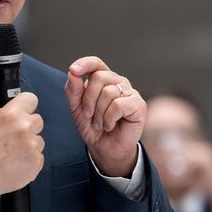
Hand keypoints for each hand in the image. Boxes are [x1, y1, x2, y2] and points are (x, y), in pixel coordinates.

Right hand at [0, 93, 44, 207]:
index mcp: (11, 114)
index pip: (31, 99)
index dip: (25, 105)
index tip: (23, 111)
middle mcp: (24, 128)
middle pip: (37, 120)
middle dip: (27, 126)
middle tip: (13, 136)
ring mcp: (32, 146)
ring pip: (39, 139)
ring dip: (29, 144)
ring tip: (12, 152)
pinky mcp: (36, 162)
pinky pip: (39, 156)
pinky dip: (29, 159)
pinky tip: (15, 161)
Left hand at [64, 57, 145, 176]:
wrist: (104, 148)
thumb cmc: (93, 127)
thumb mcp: (77, 108)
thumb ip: (73, 90)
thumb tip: (72, 72)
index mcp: (104, 80)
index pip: (96, 63)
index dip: (85, 63)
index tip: (73, 70)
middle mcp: (118, 83)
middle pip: (99, 77)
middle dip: (88, 99)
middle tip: (88, 115)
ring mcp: (130, 93)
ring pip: (108, 92)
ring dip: (98, 113)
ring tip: (100, 123)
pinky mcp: (139, 105)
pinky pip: (118, 105)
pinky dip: (109, 118)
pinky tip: (110, 125)